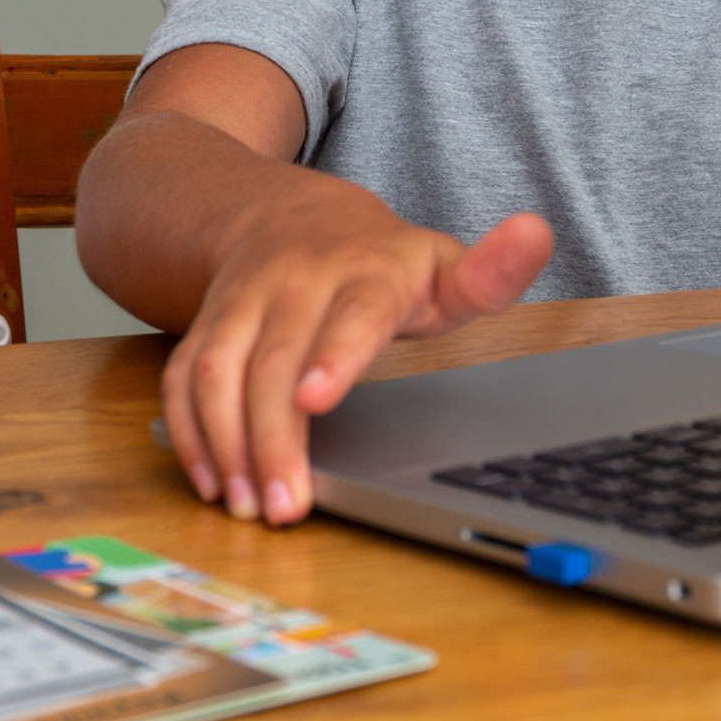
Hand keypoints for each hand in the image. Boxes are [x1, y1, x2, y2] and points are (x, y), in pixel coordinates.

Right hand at [160, 187, 553, 527]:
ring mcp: (243, 300)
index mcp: (365, 270)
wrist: (282, 212)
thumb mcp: (439, 262)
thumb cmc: (376, 258)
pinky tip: (211, 480)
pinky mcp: (204, 321)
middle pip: (275, 359)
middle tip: (286, 508)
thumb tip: (538, 233)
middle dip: (273, 437)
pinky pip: (182, 374)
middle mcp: (295, 281)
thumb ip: (490, 271)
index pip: (352, 313)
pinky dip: (189, 429)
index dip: (334, 354)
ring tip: (248, 506)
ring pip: (217, 368)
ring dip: (225, 441)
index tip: (319, 399)